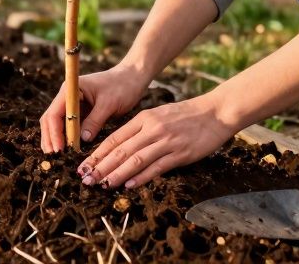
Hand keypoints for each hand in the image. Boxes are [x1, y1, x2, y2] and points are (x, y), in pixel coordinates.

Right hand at [40, 64, 149, 152]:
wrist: (132, 77)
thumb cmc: (122, 86)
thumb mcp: (109, 104)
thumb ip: (95, 121)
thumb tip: (82, 140)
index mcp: (71, 89)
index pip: (55, 113)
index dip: (54, 133)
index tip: (59, 149)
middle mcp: (67, 96)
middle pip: (50, 119)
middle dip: (50, 138)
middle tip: (54, 158)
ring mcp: (72, 104)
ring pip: (56, 124)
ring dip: (55, 140)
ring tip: (57, 159)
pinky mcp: (80, 112)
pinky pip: (68, 127)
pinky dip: (66, 138)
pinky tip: (67, 151)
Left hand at [76, 95, 238, 188]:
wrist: (216, 112)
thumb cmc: (186, 115)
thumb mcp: (159, 115)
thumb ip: (140, 129)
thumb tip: (120, 148)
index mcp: (144, 118)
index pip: (114, 138)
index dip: (97, 154)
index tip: (83, 166)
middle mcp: (152, 129)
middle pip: (121, 150)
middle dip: (101, 166)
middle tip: (86, 179)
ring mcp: (166, 141)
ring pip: (135, 160)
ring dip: (117, 174)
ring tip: (102, 184)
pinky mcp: (180, 153)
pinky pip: (157, 167)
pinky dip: (141, 177)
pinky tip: (129, 185)